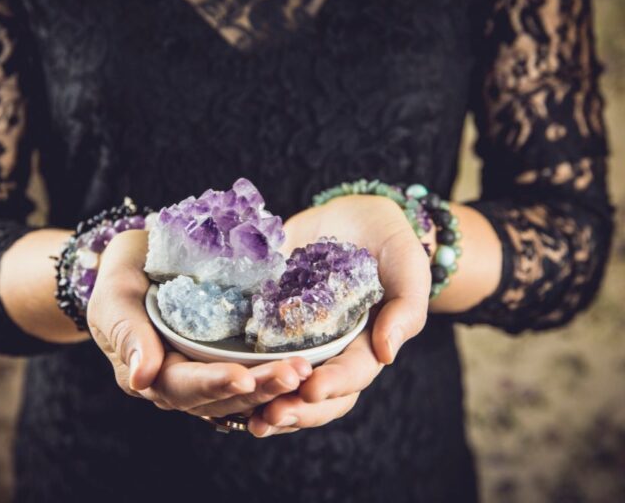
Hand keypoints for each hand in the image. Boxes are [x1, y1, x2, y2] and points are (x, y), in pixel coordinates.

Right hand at [86, 229, 311, 417]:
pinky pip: (255, 376)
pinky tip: (308, 369)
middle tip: (296, 374)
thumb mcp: (116, 295)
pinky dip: (278, 376)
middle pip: (221, 396)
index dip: (214, 383)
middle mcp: (180, 382)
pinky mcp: (228, 360)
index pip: (183, 387)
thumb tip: (141, 378)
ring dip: (275, 385)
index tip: (244, 376)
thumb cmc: (123, 274)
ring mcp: (206, 373)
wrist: (142, 258)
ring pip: (244, 392)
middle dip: (260, 388)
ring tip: (306, 371)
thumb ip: (125, 333)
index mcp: (149, 374)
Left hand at [249, 195, 429, 436]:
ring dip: (268, 403)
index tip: (312, 389)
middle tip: (269, 416)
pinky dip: (244, 373)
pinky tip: (226, 384)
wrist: (352, 216)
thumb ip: (406, 308)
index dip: (334, 384)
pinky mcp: (271, 320)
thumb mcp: (407, 267)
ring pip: (287, 384)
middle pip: (318, 394)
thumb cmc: (389, 242)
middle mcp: (331, 350)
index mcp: (366, 344)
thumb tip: (388, 353)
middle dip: (296, 408)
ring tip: (249, 417)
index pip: (353, 373)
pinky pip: (257, 352)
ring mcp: (299, 338)